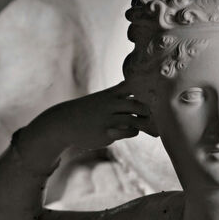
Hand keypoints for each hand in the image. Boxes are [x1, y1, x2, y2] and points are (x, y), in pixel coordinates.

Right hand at [27, 81, 154, 154]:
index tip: (153, 96)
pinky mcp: (108, 132)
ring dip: (144, 123)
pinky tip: (129, 131)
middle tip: (151, 115)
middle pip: (139, 104)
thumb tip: (133, 91)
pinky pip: (129, 132)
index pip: (134, 87)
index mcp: (111, 94)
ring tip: (145, 125)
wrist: (65, 122)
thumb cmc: (87, 111)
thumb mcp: (102, 98)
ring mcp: (110, 118)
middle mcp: (111, 104)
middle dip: (148, 110)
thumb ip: (118, 95)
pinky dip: (133, 131)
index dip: (146, 91)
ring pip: (136, 119)